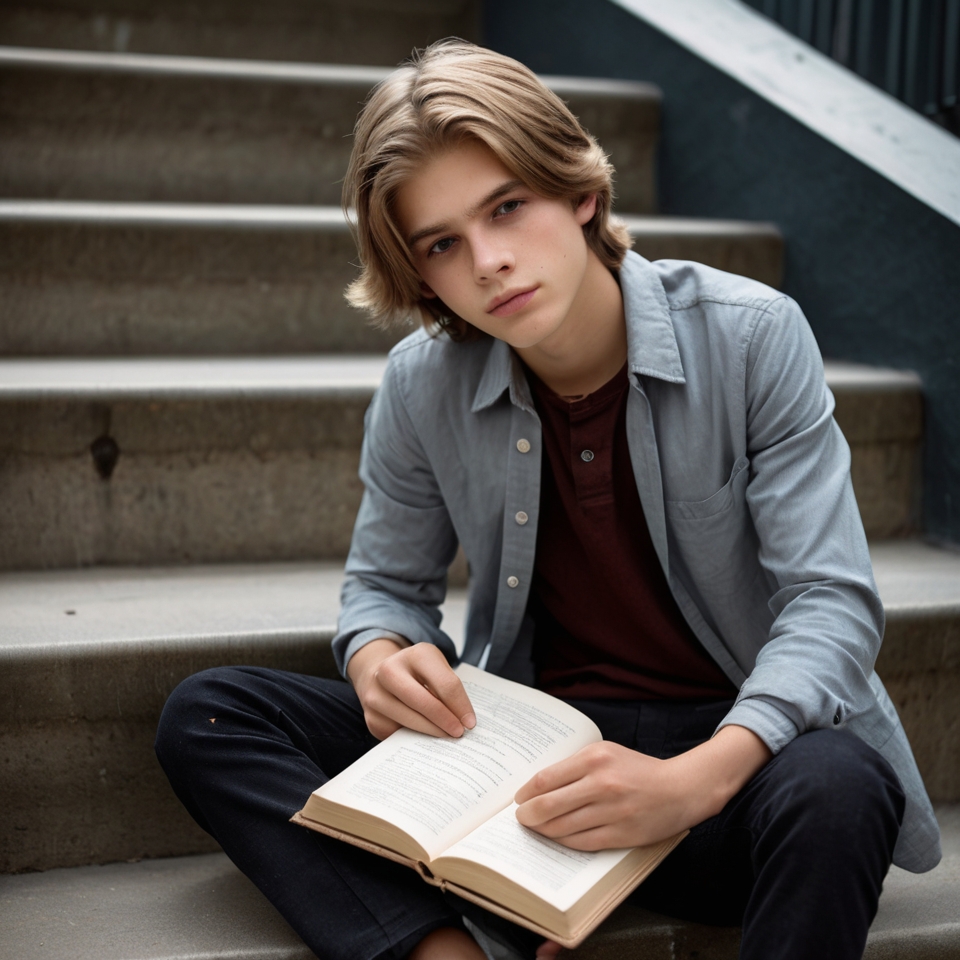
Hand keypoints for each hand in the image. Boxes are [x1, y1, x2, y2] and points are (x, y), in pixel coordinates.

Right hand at [347, 639, 475, 740]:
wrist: (379, 674)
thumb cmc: (416, 673)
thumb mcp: (435, 668)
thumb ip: (448, 688)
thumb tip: (462, 720)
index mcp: (416, 655)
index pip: (446, 684)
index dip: (461, 706)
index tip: (470, 723)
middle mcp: (390, 671)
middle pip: (424, 702)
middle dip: (445, 721)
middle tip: (458, 733)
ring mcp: (376, 694)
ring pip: (409, 720)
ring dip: (431, 732)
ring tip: (445, 737)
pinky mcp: (371, 717)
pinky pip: (396, 734)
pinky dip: (412, 739)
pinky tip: (424, 739)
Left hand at [514, 725, 771, 849]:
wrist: (679, 789)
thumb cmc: (637, 770)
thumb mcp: (606, 753)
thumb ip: (575, 765)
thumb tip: (540, 785)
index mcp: (594, 759)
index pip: (546, 778)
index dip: (526, 792)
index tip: (519, 798)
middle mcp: (601, 784)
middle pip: (548, 805)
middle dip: (528, 815)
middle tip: (522, 818)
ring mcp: (611, 811)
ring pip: (562, 827)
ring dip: (543, 830)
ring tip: (536, 829)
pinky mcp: (621, 834)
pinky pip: (581, 842)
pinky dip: (564, 841)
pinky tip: (557, 838)